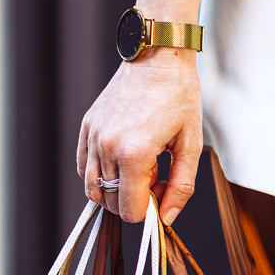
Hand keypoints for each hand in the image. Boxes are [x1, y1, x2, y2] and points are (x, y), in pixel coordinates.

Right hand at [76, 0, 225, 225]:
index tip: (161, 194)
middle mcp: (107, 146)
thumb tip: (167, 218)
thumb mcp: (191, 145)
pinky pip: (84, 167)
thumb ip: (181, 187)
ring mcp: (93, 136)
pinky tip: (121, 160)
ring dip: (115, 189)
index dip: (148, 211)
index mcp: (134, 154)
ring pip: (92, 188)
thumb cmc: (178, 95)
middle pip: (109, 203)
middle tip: (154, 177)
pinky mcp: (87, 127)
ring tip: (139, 167)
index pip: (129, 211)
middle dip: (133, 200)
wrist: (158, 57)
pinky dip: (99, 173)